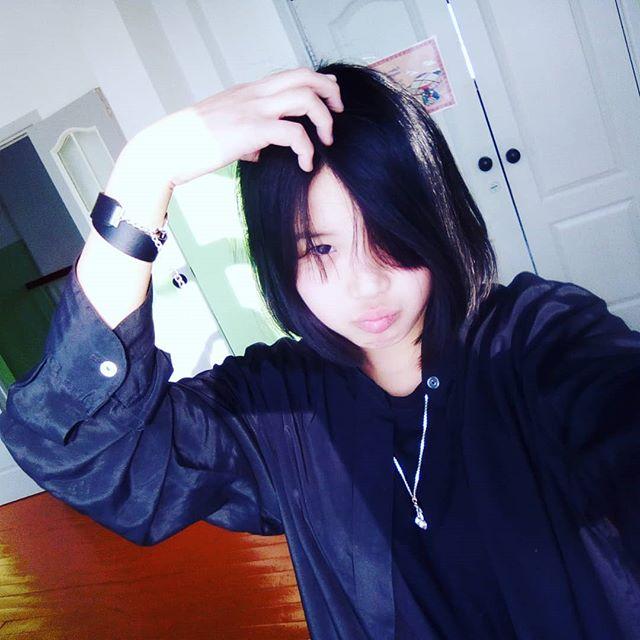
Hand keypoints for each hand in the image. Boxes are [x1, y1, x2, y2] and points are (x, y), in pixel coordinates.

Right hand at [128, 66, 343, 186]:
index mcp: (247, 93)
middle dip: (331, 92)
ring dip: (325, 119)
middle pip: (305, 76)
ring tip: (326, 142)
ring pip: (305, 98)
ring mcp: (252, 110)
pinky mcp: (250, 131)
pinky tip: (305, 164)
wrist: (163, 150)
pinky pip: (294, 132)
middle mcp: (253, 95)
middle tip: (339, 113)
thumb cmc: (188, 145)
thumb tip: (260, 153)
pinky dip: (307, 149)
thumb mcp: (221, 134)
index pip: (291, 75)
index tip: (329, 103)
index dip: (317, 83)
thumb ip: (247, 139)